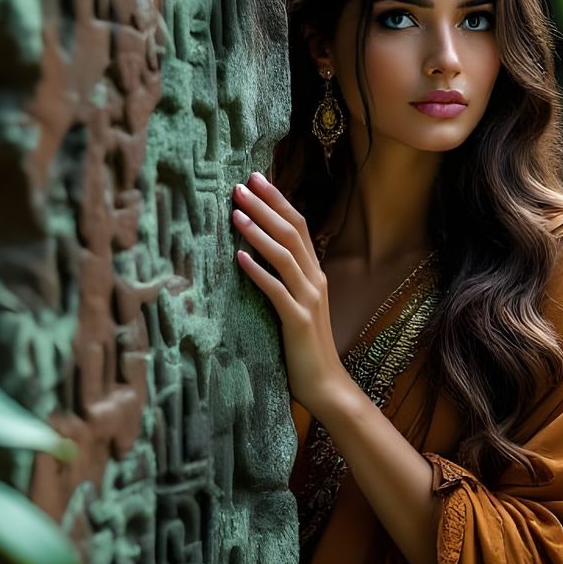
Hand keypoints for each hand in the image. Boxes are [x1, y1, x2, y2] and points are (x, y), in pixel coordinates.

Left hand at [231, 172, 350, 421]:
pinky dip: (258, 271)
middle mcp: (315, 280)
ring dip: (259, 231)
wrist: (326, 385)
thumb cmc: (306, 348)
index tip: (256, 178)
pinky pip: (276, 290)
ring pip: (284, 255)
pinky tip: (239, 257)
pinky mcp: (297, 320)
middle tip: (241, 184)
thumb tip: (258, 254)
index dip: (278, 201)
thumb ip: (286, 280)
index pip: (299, 226)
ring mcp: (309, 299)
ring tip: (236, 213)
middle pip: (291, 232)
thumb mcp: (297, 306)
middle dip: (266, 206)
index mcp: (315, 274)